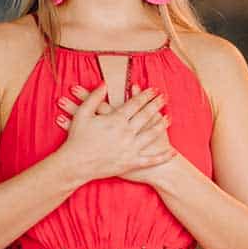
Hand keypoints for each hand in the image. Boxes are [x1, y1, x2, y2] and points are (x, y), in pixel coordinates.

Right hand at [55, 83, 176, 181]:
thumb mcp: (82, 114)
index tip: (154, 89)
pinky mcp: (131, 163)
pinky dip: (162, 156)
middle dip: (156, 105)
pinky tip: (172, 151)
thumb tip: (104, 83)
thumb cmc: (77, 139)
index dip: (146, 95)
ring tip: (169, 117)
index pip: (135, 103)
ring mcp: (130, 149)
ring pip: (151, 134)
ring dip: (161, 125)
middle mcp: (126, 133)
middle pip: (146, 115)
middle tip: (165, 97)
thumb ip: (94, 97)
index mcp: (116, 120)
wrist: (75, 164)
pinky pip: (150, 160)